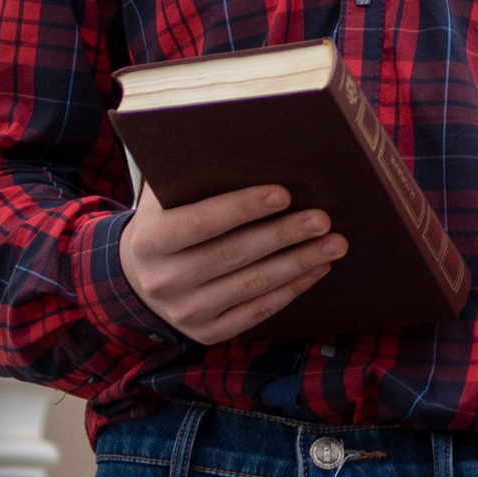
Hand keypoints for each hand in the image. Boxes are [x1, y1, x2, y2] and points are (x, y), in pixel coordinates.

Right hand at [120, 181, 345, 340]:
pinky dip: (291, 290)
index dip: (243, 207)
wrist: (142, 274)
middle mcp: (164, 280)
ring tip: (335, 244)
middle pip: (233, 255)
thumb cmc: (168, 219)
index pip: (201, 222)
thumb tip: (249, 144)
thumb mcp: (167, 195)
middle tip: (323, 219)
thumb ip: (194, 173)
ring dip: (298, 263)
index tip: (284, 193)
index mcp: (150, 240)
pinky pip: (257, 312)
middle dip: (283, 235)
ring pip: (252, 285)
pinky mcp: (207, 332)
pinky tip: (316, 269)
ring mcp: (185, 312)